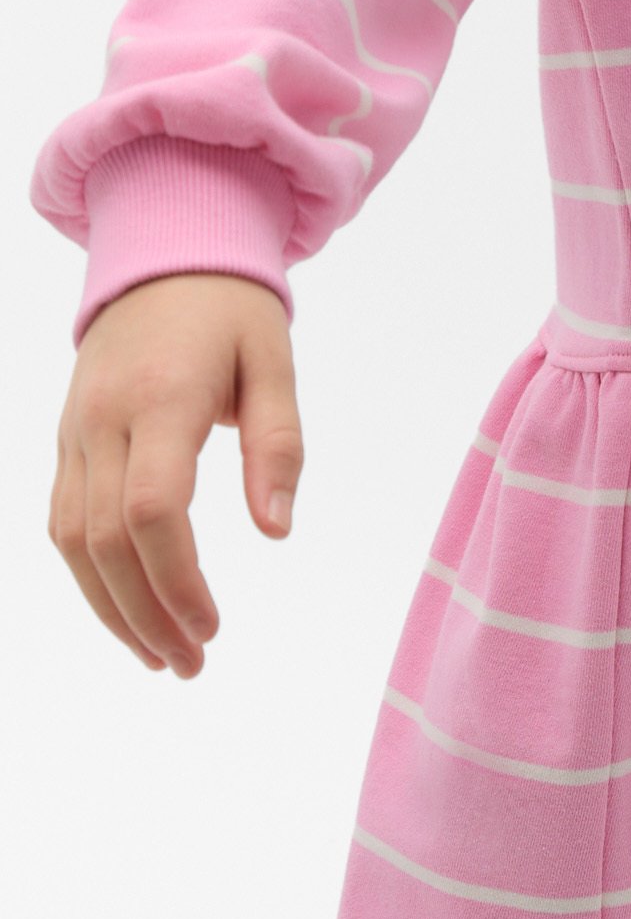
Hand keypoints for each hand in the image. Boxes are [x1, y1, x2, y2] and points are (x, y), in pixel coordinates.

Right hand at [49, 274, 302, 678]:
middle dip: (146, 614)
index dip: (177, 579)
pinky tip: (126, 611)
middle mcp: (104, 421)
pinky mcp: (66, 441)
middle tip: (193, 664)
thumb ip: (278, 447)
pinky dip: (89, 574)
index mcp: (161, 399)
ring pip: (72, 540)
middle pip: (106, 541)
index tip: (213, 625)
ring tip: (160, 656)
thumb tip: (277, 531)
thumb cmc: (230, 311)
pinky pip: (63, 520)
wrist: (161, 255)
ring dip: (111, 608)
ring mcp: (75, 432)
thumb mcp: (274, 364)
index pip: (152, 509)